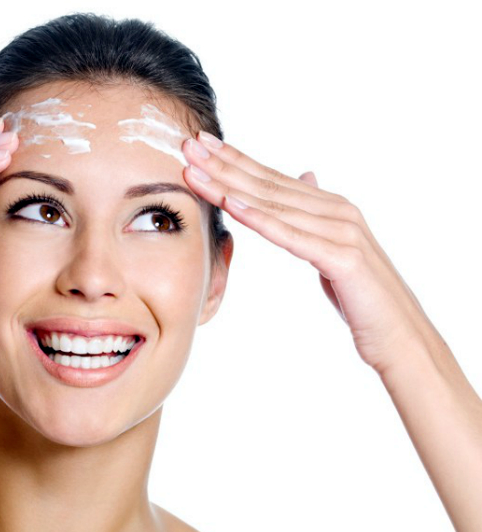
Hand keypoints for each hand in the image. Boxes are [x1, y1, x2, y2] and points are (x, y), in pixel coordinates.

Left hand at [181, 132, 434, 374]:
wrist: (399, 334)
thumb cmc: (361, 294)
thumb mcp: (332, 245)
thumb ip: (315, 212)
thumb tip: (305, 175)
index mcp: (329, 207)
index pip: (271, 178)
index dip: (234, 159)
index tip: (200, 143)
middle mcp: (335, 210)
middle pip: (266, 184)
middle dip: (222, 164)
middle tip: (187, 144)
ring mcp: (341, 231)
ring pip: (272, 205)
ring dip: (229, 186)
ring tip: (195, 170)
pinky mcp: (342, 257)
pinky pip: (291, 236)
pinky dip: (260, 219)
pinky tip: (232, 205)